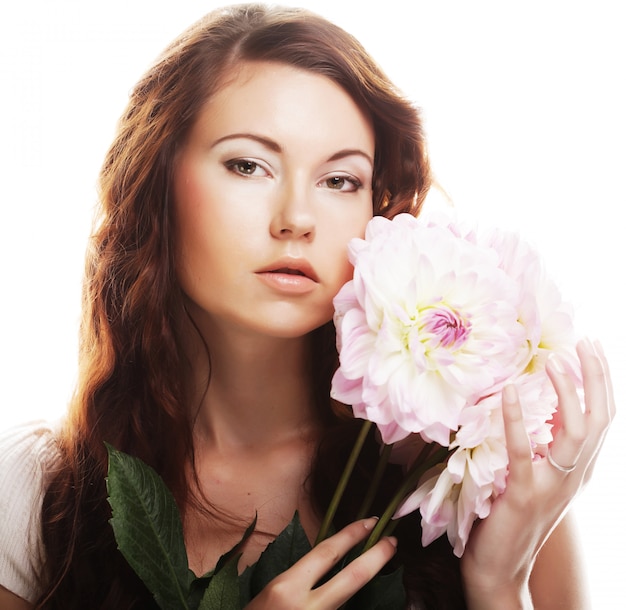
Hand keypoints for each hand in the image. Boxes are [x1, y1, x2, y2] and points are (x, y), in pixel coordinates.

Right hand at [244, 518, 396, 608]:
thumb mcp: (272, 592)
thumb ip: (299, 578)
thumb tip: (329, 561)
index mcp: (286, 587)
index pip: (327, 553)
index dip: (351, 535)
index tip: (370, 523)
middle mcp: (307, 607)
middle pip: (353, 578)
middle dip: (377, 557)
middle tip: (392, 542)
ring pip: (350, 601)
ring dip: (367, 585)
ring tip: (377, 567)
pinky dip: (350, 602)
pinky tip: (359, 596)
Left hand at [460, 338, 614, 608]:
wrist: (501, 568)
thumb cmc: (511, 517)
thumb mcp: (536, 476)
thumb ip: (543, 446)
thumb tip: (539, 405)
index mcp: (577, 470)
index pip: (601, 420)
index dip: (600, 383)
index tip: (591, 348)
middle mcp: (574, 477)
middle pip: (600, 421)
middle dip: (597, 378)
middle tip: (586, 343)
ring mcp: (551, 487)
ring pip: (576, 434)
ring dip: (568, 394)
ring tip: (554, 362)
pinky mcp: (522, 495)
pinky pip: (524, 452)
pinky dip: (518, 420)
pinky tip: (512, 392)